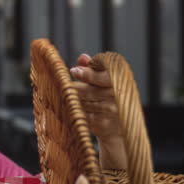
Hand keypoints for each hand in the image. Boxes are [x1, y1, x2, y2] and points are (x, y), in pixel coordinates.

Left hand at [70, 54, 125, 168]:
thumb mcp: (105, 80)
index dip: (88, 74)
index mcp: (120, 82)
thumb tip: (82, 57)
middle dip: (74, 88)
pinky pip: (82, 115)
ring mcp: (111, 112)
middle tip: (63, 86)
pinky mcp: (103, 125)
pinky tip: (70, 109)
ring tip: (66, 97)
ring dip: (72, 100)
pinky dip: (74, 111)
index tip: (74, 71)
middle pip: (88, 91)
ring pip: (83, 103)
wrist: (120, 126)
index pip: (104, 77)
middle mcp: (118, 97)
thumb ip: (93, 68)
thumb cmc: (109, 97)